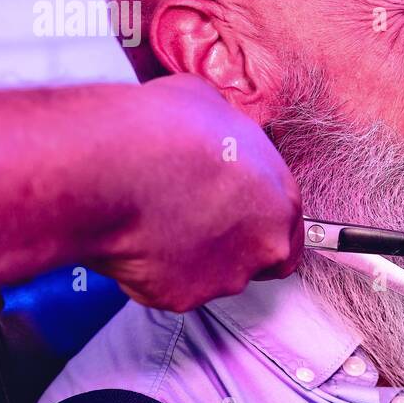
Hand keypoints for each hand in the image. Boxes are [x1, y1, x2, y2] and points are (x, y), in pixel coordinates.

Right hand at [84, 75, 304, 311]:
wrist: (116, 169)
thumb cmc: (163, 129)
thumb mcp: (209, 105)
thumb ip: (226, 134)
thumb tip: (211, 130)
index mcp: (281, 198)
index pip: (287, 225)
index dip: (255, 219)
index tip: (231, 213)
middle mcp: (266, 244)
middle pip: (259, 259)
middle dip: (230, 247)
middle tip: (192, 224)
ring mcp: (227, 276)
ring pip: (213, 276)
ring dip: (191, 258)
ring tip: (154, 221)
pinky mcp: (185, 297)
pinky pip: (168, 288)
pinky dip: (151, 272)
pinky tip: (133, 239)